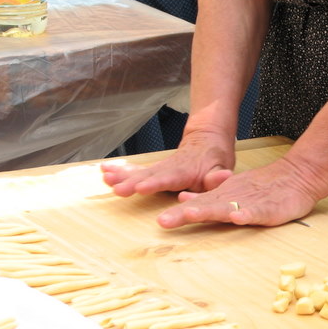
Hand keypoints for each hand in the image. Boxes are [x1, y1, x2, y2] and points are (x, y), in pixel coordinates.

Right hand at [101, 130, 234, 196]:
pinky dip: (121, 170)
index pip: (169, 178)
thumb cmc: (216, 159)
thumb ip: (219, 176)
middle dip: (131, 182)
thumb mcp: (222, 168)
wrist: (207, 140)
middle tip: (117, 189)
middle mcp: (169, 168)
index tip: (140, 187)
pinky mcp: (155, 169)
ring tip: (106, 178)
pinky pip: (136, 170)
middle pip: (149, 175)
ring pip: (139, 171)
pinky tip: (105, 171)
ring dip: (122, 175)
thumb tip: (223, 176)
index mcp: (186, 171)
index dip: (155, 183)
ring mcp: (160, 167)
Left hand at [155, 155, 322, 228]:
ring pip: (227, 207)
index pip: (198, 205)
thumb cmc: (264, 188)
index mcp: (224, 196)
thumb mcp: (232, 191)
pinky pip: (258, 212)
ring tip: (191, 214)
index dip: (179, 213)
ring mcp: (251, 202)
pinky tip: (238, 217)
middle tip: (163, 221)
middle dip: (185, 214)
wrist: (296, 176)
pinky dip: (248, 214)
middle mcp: (233, 198)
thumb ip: (208, 197)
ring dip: (209, 211)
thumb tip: (183, 198)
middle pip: (206, 207)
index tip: (160, 221)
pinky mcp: (270, 208)